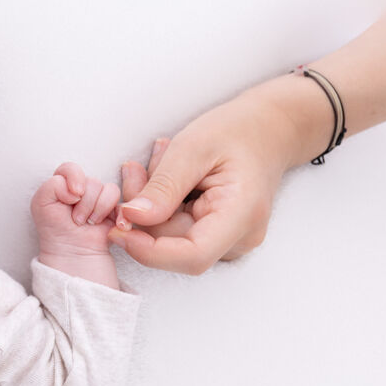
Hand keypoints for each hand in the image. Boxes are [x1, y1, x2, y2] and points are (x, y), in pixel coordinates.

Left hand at [31, 163, 120, 287]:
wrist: (71, 252)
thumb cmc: (54, 228)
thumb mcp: (40, 204)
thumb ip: (52, 185)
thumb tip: (77, 188)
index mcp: (64, 182)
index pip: (71, 168)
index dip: (74, 178)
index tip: (71, 196)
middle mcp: (84, 188)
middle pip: (92, 181)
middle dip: (84, 203)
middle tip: (76, 220)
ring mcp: (101, 199)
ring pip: (109, 190)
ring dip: (98, 210)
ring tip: (88, 223)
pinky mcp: (117, 211)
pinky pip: (125, 204)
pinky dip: (120, 215)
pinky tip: (111, 227)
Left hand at [110, 91, 290, 273]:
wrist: (268, 129)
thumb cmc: (236, 131)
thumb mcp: (193, 147)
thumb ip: (163, 186)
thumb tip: (131, 218)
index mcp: (242, 215)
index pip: (192, 256)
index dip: (148, 251)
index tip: (116, 226)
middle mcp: (238, 238)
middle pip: (173, 245)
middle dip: (141, 212)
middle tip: (132, 168)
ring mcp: (228, 240)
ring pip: (169, 238)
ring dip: (149, 204)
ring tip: (158, 159)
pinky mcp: (214, 235)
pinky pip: (175, 229)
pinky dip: (160, 204)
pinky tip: (165, 173)